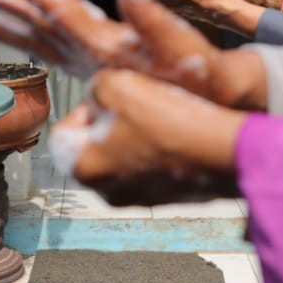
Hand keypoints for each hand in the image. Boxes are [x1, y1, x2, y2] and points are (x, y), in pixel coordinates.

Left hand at [0, 0, 264, 108]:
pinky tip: (13, 33)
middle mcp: (87, 59)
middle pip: (36, 26)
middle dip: (3, 2)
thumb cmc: (196, 80)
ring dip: (5, 24)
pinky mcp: (92, 72)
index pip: (58, 10)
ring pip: (38, 42)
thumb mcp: (180, 45)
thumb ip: (151, 15)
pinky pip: (51, 55)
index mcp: (103, 47)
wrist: (205, 117)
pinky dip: (28, 42)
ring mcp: (87, 68)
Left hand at [51, 71, 244, 205]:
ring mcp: (135, 198)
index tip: (106, 96)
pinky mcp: (164, 197)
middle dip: (108, 120)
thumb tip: (98, 95)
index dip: (81, 107)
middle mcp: (104, 191)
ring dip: (133, 133)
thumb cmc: (166, 120)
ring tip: (158, 113)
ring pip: (121, 154)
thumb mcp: (115, 84)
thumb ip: (94, 88)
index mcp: (82, 168)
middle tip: (133, 101)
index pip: (61, 133)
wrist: (221, 151)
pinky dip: (156, 147)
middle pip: (92, 145)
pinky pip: (149, 166)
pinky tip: (174, 130)